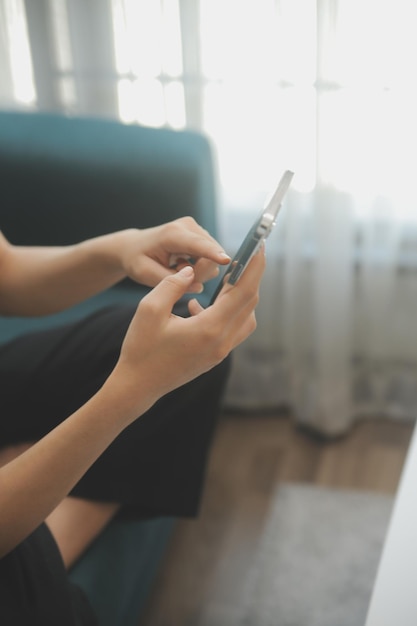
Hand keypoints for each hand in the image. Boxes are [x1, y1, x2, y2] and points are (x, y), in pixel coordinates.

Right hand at [108, 246, 265, 422]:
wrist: (138, 386)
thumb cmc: (141, 349)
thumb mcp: (149, 309)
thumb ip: (172, 284)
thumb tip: (190, 270)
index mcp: (209, 329)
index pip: (243, 292)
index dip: (254, 267)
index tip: (260, 247)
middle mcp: (221, 342)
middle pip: (248, 303)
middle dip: (250, 276)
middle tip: (247, 255)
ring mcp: (220, 352)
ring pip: (245, 317)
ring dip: (240, 295)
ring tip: (226, 279)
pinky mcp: (215, 356)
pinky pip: (232, 329)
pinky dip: (226, 311)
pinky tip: (198, 305)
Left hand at [119, 218, 230, 292]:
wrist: (134, 247)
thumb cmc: (137, 260)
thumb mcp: (145, 274)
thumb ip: (170, 281)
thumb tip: (198, 286)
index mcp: (172, 234)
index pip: (197, 244)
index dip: (213, 253)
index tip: (226, 261)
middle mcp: (188, 226)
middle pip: (210, 256)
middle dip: (199, 274)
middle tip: (177, 278)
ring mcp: (197, 229)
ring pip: (213, 259)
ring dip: (198, 271)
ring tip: (176, 269)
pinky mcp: (201, 236)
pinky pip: (210, 258)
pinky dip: (199, 267)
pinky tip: (182, 266)